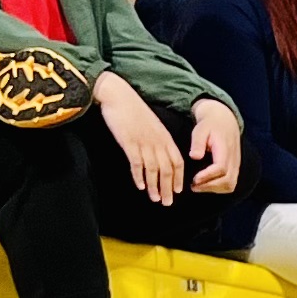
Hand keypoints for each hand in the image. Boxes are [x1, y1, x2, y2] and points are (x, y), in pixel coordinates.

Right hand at [91, 71, 181, 204]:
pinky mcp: (129, 141)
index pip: (177, 162)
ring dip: (154, 186)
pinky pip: (137, 163)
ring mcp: (144, 142)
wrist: (118, 95)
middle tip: (167, 203)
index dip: (178, 178)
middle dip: (168, 188)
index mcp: (165, 137)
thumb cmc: (133, 110)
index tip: (177, 191)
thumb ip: (158, 140)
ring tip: (154, 199)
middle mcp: (157, 142)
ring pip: (153, 169)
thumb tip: (159, 155)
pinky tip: (140, 186)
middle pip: (167, 170)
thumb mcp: (152, 125)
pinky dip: (139, 176)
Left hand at [185, 97, 240, 194]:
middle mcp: (234, 160)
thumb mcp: (201, 129)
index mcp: (225, 149)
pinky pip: (230, 184)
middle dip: (210, 186)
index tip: (194, 179)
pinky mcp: (235, 169)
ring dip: (214, 189)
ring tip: (198, 187)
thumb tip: (195, 157)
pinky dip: (218, 188)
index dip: (208, 176)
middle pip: (227, 181)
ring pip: (230, 185)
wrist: (224, 121)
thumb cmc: (209, 125)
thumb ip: (198, 142)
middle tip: (193, 186)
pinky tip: (206, 185)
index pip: (221, 168)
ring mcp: (236, 166)